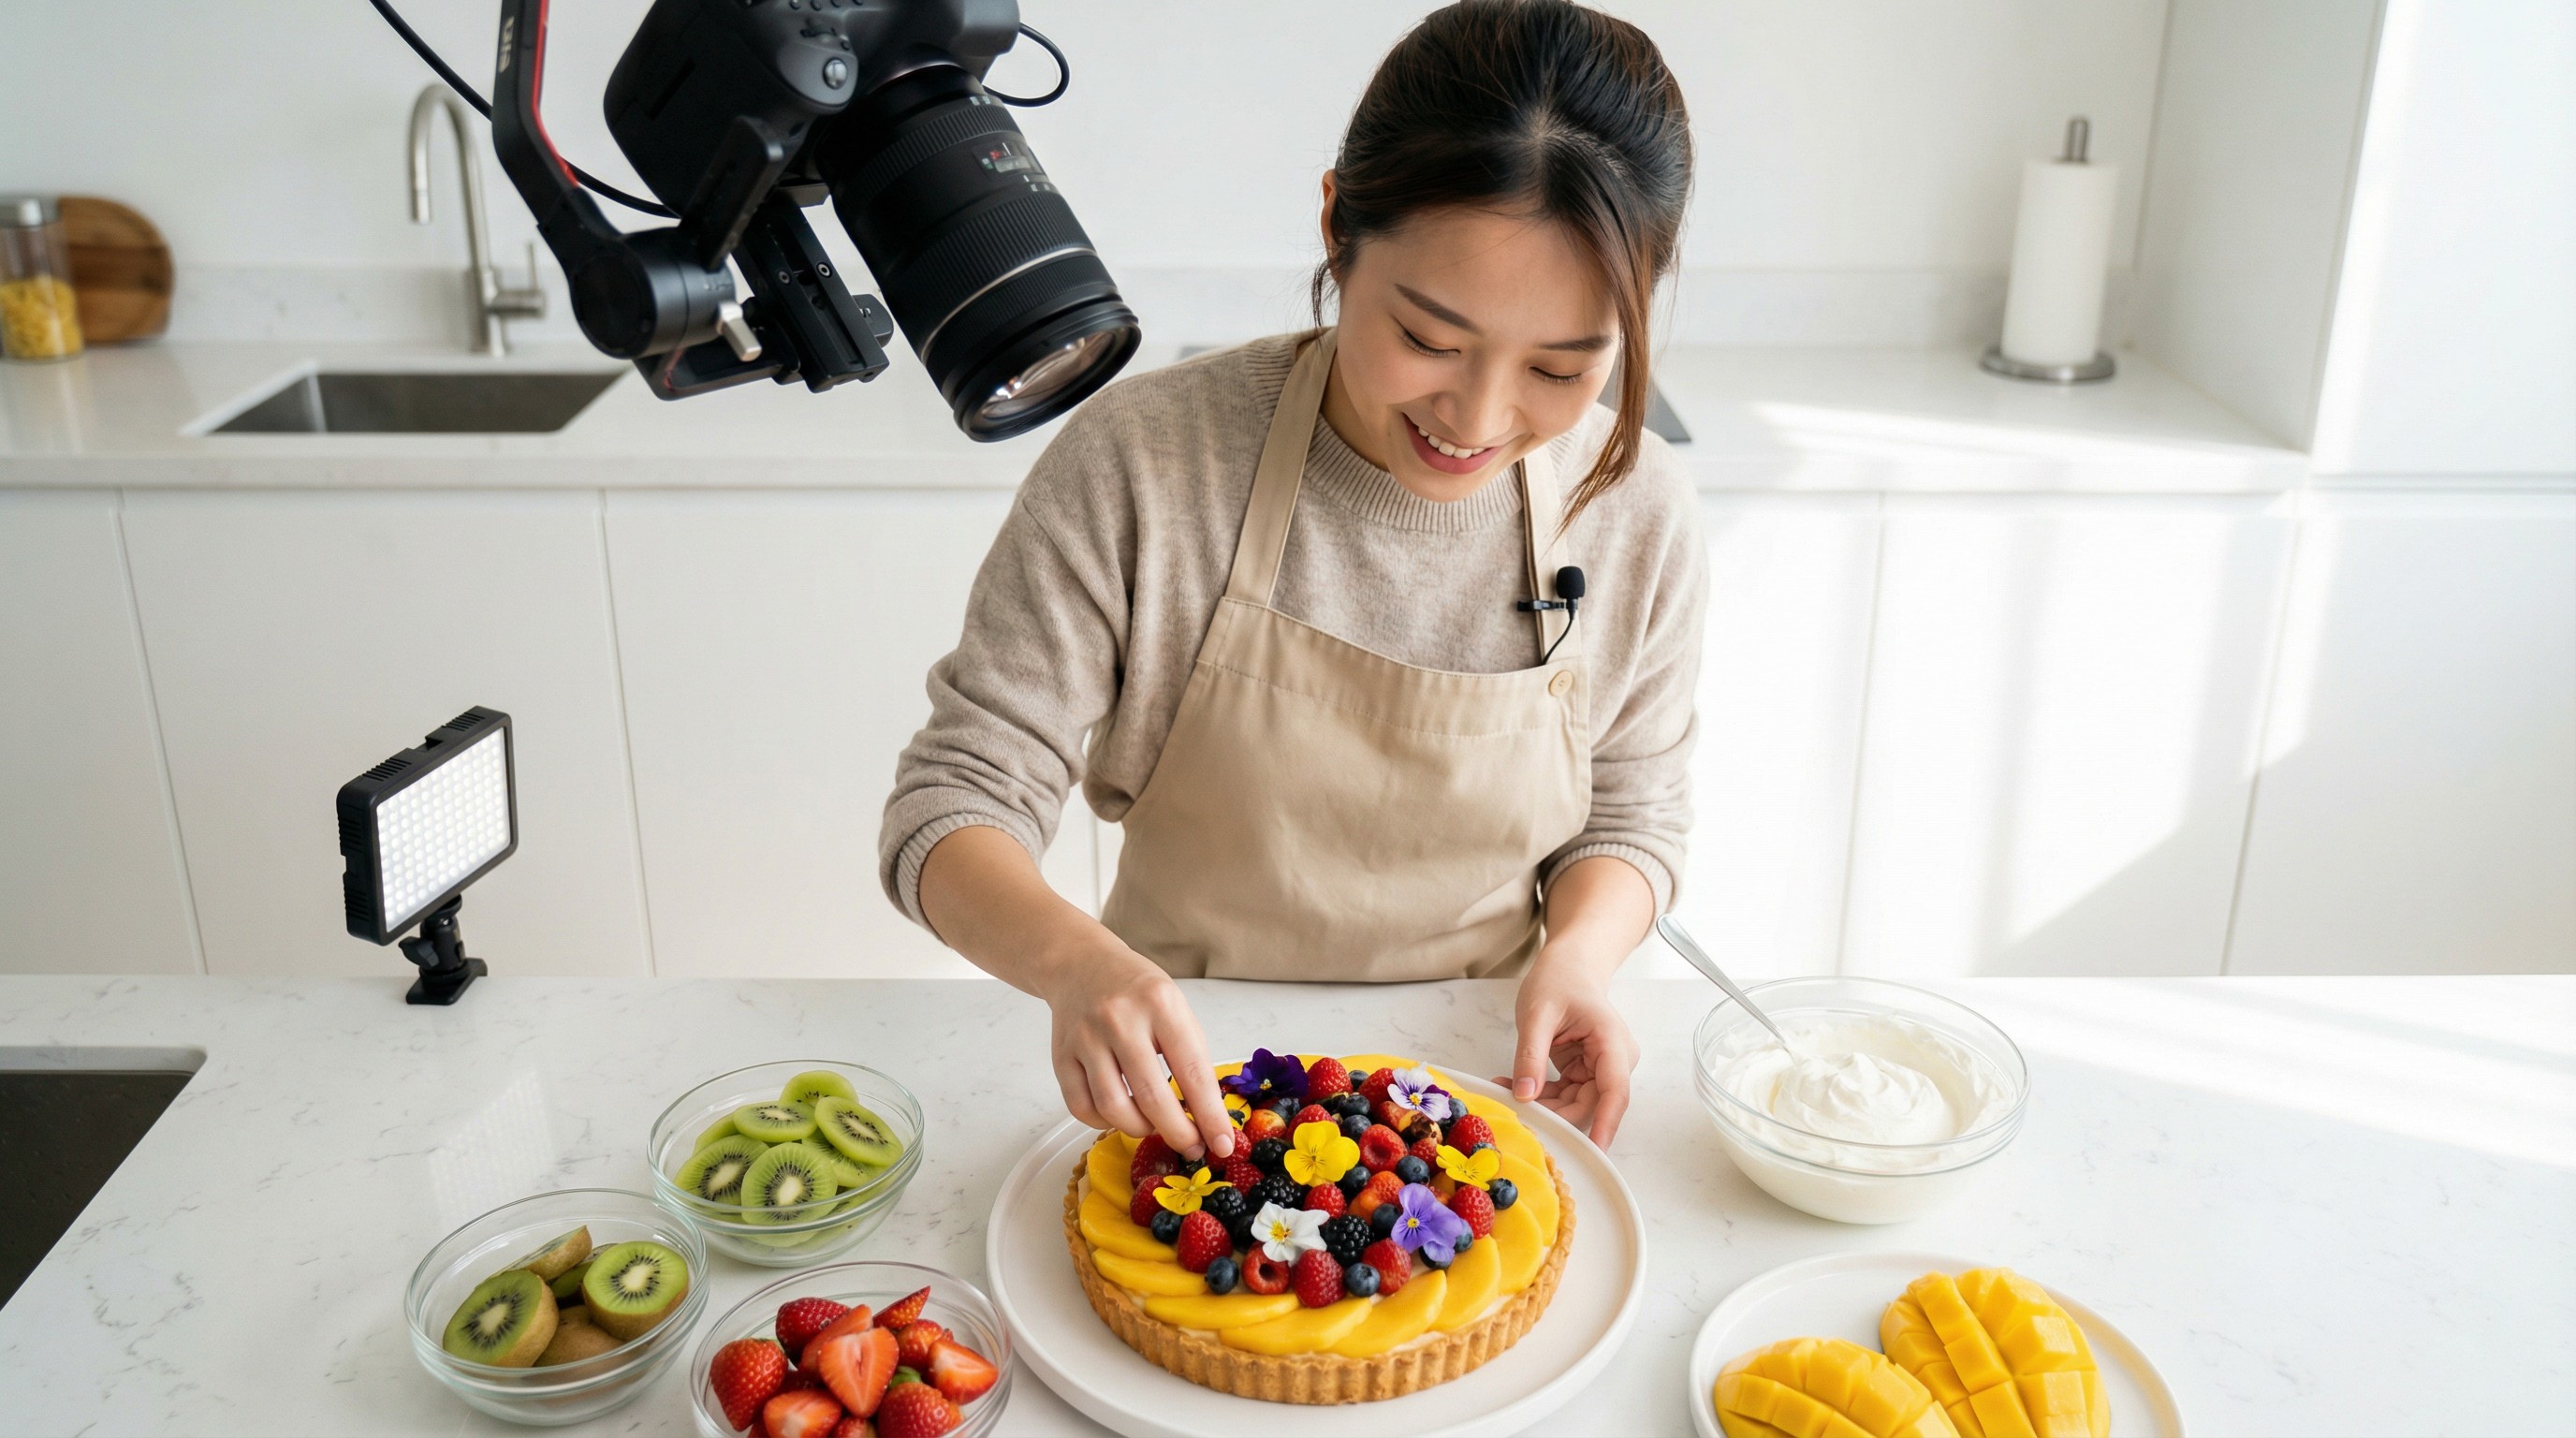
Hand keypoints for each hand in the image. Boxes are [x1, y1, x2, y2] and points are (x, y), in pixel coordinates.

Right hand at [917, 824, 1234, 1163]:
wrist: (1080, 964)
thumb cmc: (1137, 991)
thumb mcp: (1176, 1008)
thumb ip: (1191, 1057)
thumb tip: (1208, 1117)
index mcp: (1160, 1004)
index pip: (1192, 1071)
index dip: (1209, 1115)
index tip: (1224, 1144)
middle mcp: (1120, 1019)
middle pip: (1152, 1098)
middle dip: (1178, 1133)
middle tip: (1192, 1146)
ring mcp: (1086, 1038)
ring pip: (1114, 1109)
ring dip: (1141, 1129)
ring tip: (1154, 1125)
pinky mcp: (1061, 1056)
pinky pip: (1082, 1108)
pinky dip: (1105, 1122)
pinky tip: (1120, 1113)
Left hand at [1500, 951, 1638, 1147]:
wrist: (1569, 965)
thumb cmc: (1559, 979)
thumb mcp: (1537, 1014)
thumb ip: (1531, 1055)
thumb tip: (1525, 1096)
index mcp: (1612, 1042)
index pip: (1615, 1091)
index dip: (1606, 1124)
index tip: (1593, 1151)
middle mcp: (1615, 1059)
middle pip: (1591, 1103)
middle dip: (1555, 1112)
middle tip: (1515, 1109)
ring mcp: (1602, 1067)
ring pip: (1576, 1103)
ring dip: (1543, 1104)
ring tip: (1505, 1090)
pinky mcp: (1587, 1070)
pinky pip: (1567, 1094)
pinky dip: (1541, 1095)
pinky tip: (1513, 1085)